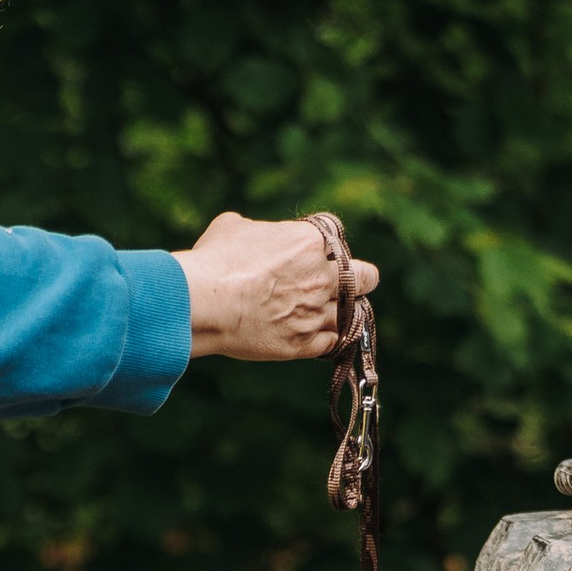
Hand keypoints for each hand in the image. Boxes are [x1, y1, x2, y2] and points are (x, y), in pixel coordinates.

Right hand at [178, 213, 377, 362]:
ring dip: (344, 312)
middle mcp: (322, 276)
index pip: (334, 236)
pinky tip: (315, 333)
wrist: (206, 302)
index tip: (313, 251)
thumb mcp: (233, 227)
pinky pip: (333, 342)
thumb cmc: (215, 260)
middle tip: (351, 282)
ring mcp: (317, 312)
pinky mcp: (306, 343)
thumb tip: (252, 234)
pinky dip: (327, 337)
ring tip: (329, 312)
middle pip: (366, 276)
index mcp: (310, 240)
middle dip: (361, 278)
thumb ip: (256, 230)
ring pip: (352, 314)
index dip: (324, 244)